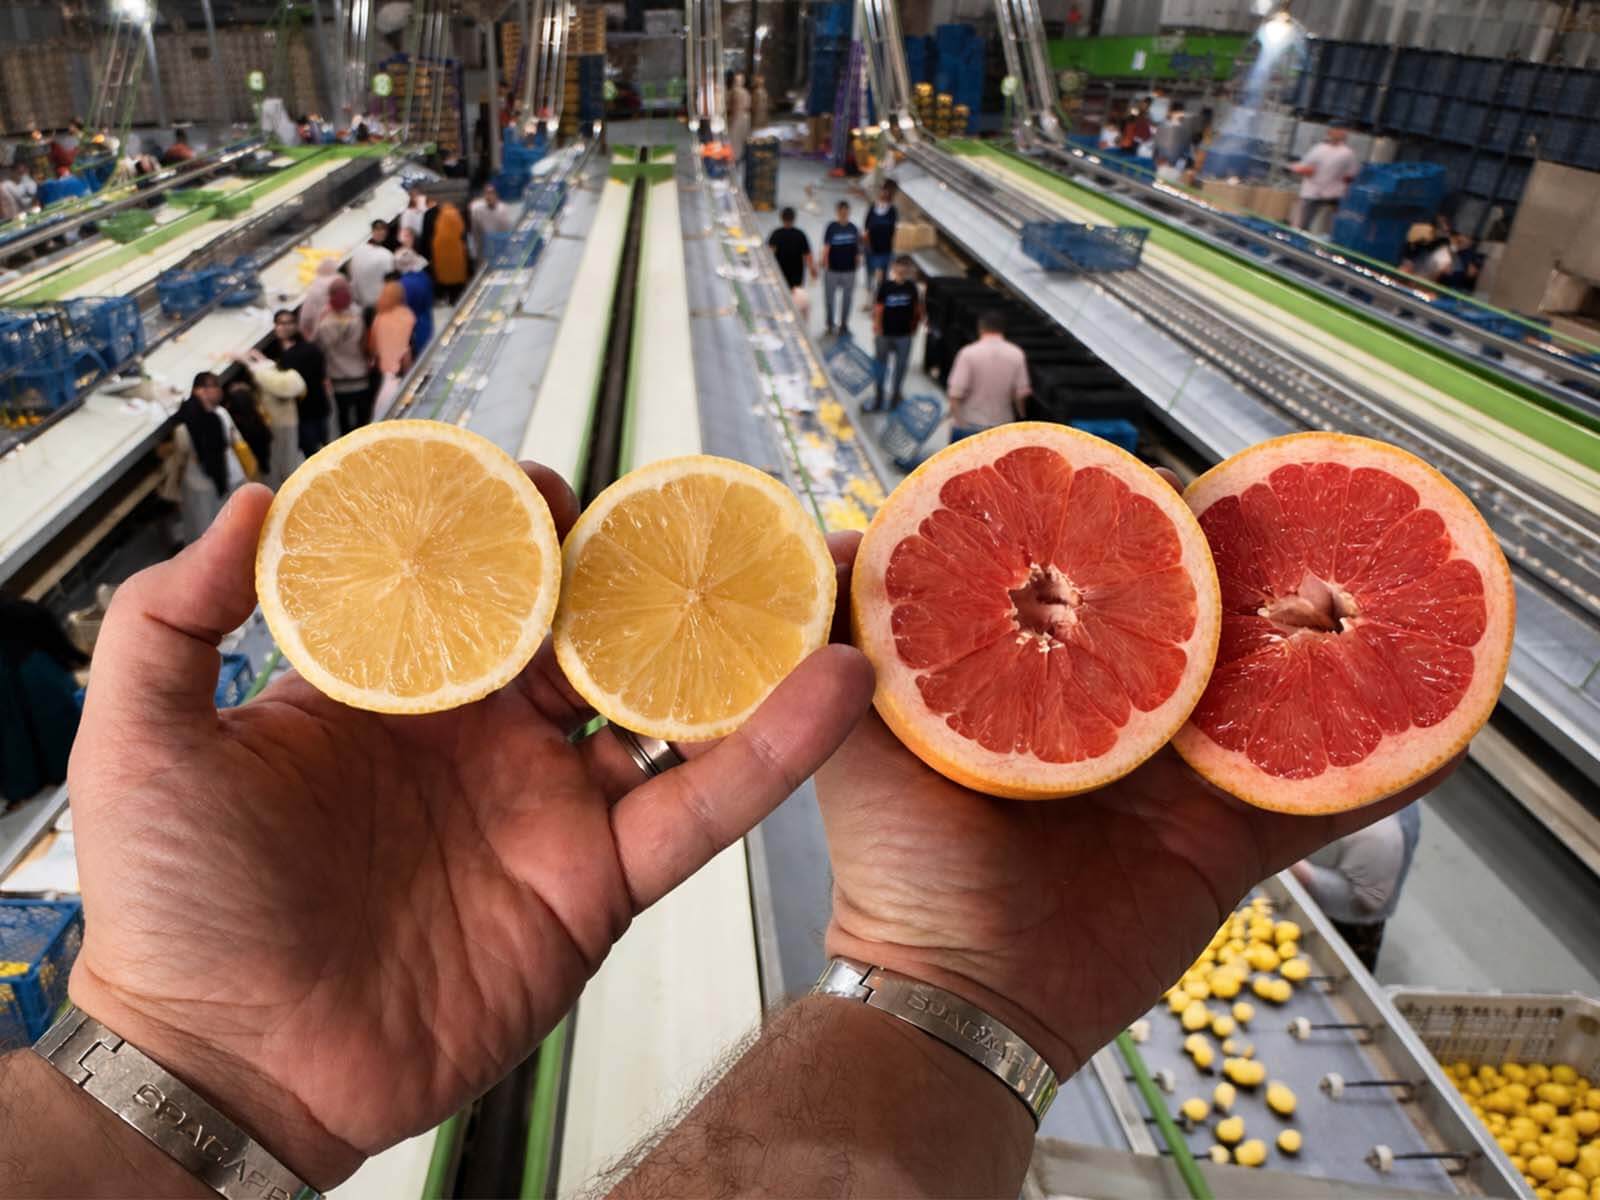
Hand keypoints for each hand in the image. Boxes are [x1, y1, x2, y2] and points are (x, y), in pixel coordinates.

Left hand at [67, 467, 872, 1186]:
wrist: (232, 1069)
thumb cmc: (175, 911)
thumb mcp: (142, 742)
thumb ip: (173, 615)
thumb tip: (255, 498)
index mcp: (398, 690)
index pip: (483, 581)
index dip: (520, 528)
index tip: (550, 488)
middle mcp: (486, 737)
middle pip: (590, 626)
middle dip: (646, 568)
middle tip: (706, 514)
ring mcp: (550, 806)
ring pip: (666, 704)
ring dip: (736, 645)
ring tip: (805, 578)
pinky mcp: (598, 882)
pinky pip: (698, 807)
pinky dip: (772, 753)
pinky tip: (831, 690)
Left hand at [813, 504, 1456, 1078]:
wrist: (962, 989)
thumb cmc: (897, 861)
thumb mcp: (852, 728)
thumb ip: (839, 632)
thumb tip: (828, 533)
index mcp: (1041, 685)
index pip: (1105, 593)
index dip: (1141, 542)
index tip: (1174, 487)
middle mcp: (1115, 722)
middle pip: (1200, 637)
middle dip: (1246, 586)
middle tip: (1291, 525)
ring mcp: (1176, 785)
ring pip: (1265, 705)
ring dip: (1322, 658)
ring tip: (1376, 596)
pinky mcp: (1225, 847)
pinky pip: (1312, 807)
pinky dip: (1376, 771)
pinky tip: (1430, 726)